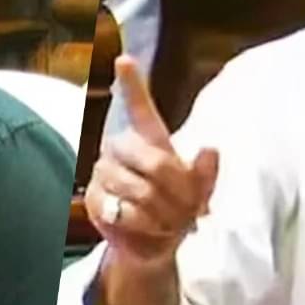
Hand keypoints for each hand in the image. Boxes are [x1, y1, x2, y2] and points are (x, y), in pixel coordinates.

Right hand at [86, 57, 218, 271]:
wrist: (154, 245)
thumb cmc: (176, 209)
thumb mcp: (199, 192)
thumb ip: (206, 172)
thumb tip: (211, 147)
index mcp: (148, 138)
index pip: (139, 106)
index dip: (131, 83)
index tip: (124, 59)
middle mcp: (121, 148)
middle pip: (155, 161)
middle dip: (180, 191)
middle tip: (193, 211)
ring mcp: (104, 172)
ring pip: (141, 189)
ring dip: (165, 212)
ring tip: (173, 222)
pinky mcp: (94, 199)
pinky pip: (125, 210)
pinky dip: (146, 225)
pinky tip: (152, 228)